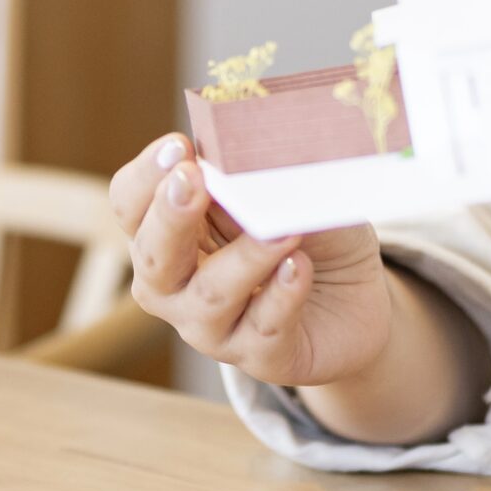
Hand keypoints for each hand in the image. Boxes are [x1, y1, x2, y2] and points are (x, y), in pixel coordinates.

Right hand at [109, 133, 392, 388]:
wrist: (358, 301)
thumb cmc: (311, 234)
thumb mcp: (292, 189)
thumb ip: (266, 167)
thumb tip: (255, 134)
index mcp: (173, 231)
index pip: (132, 204)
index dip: (147, 176)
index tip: (180, 144)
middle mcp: (178, 284)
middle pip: (153, 256)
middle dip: (169, 216)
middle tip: (191, 180)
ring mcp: (214, 327)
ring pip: (212, 296)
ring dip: (245, 258)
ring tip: (283, 230)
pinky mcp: (262, 356)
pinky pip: (263, 329)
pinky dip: (282, 296)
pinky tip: (299, 268)